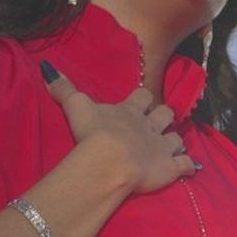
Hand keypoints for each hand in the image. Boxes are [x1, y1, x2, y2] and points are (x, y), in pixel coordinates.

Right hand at [42, 62, 196, 194]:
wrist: (109, 160)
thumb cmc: (93, 133)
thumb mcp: (76, 106)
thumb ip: (64, 89)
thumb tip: (48, 68)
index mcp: (130, 110)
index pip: (142, 96)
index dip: (143, 98)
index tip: (142, 99)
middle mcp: (149, 127)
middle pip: (165, 114)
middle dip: (164, 116)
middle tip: (160, 121)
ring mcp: (162, 148)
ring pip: (177, 139)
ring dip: (176, 142)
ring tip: (174, 146)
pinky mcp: (169, 169)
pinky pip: (185, 165)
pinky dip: (188, 166)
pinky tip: (189, 168)